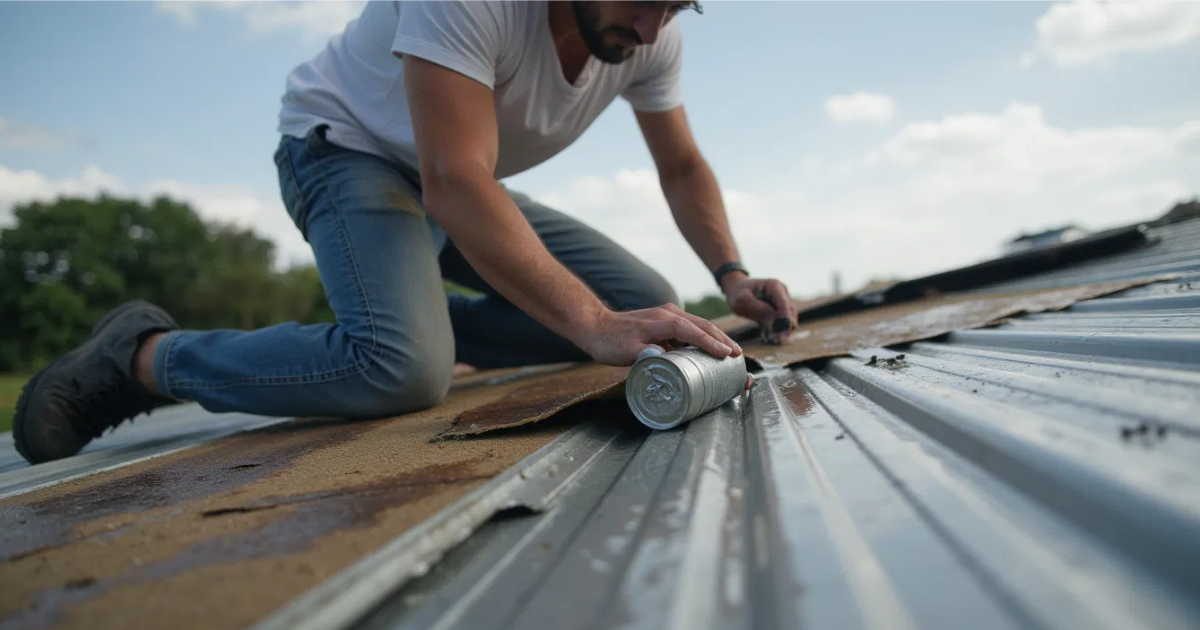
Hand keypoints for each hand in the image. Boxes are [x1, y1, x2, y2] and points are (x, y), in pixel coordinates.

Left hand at [577, 303, 743, 366]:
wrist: (594, 326)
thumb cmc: (610, 341)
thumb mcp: (627, 352)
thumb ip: (647, 356)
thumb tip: (667, 362)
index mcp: (663, 321)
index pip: (693, 330)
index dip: (711, 343)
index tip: (727, 355)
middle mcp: (669, 314)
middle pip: (702, 325)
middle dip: (722, 340)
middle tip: (738, 357)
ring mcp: (667, 316)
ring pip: (698, 326)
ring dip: (716, 338)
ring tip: (731, 354)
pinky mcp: (664, 322)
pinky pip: (689, 329)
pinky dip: (703, 339)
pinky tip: (709, 351)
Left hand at [723, 275, 798, 342]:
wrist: (736, 290)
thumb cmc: (737, 293)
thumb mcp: (742, 301)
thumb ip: (759, 310)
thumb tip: (775, 323)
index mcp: (774, 286)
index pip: (785, 304)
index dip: (786, 320)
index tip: (783, 335)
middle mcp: (782, 293)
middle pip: (790, 313)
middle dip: (785, 328)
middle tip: (778, 341)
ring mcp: (782, 303)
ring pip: (788, 320)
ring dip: (781, 331)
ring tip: (771, 339)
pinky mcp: (778, 312)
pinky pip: (782, 324)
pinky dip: (776, 331)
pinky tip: (767, 337)